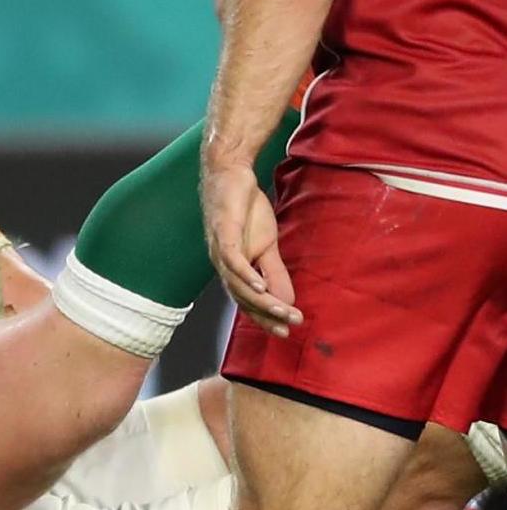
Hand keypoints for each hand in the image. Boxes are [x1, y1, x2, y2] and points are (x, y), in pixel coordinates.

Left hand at [201, 160, 299, 335]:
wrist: (231, 176)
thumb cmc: (246, 211)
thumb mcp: (267, 245)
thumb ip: (275, 272)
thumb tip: (287, 299)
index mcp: (232, 269)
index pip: (247, 301)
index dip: (264, 319)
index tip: (285, 333)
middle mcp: (222, 264)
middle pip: (242, 298)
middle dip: (266, 315)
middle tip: (288, 329)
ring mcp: (220, 249)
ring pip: (238, 283)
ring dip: (260, 300)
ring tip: (281, 312)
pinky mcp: (223, 232)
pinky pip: (232, 259)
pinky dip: (246, 274)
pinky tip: (260, 286)